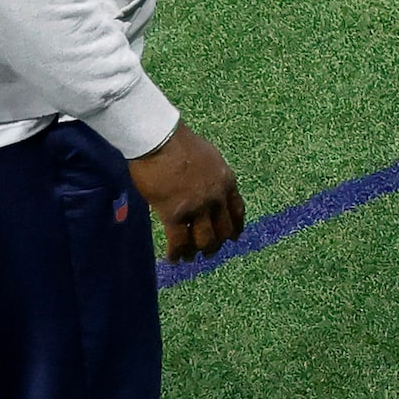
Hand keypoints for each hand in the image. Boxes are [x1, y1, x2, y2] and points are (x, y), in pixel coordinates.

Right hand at [127, 119, 245, 262]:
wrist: (160, 140)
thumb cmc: (180, 145)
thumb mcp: (209, 159)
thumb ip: (211, 178)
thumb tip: (206, 189)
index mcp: (227, 181)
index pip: (237, 210)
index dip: (235, 226)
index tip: (234, 237)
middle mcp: (217, 197)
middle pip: (223, 230)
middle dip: (216, 243)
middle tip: (209, 252)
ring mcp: (198, 207)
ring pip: (204, 240)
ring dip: (198, 251)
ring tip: (191, 258)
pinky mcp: (176, 215)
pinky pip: (179, 242)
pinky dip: (177, 253)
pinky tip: (174, 258)